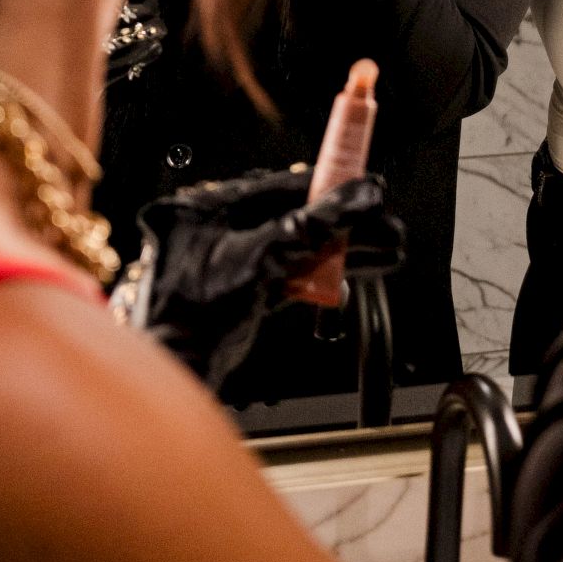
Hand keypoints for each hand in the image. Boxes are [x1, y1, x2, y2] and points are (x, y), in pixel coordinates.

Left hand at [120, 170, 405, 388]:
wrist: (175, 375)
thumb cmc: (192, 318)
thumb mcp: (261, 261)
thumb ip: (314, 227)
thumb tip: (361, 195)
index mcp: (205, 208)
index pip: (278, 186)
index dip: (327, 186)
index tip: (365, 188)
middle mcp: (214, 230)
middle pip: (291, 217)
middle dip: (343, 225)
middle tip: (386, 226)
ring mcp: (227, 263)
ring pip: (294, 248)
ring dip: (341, 251)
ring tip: (387, 250)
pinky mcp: (240, 293)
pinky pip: (288, 274)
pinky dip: (321, 275)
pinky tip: (358, 272)